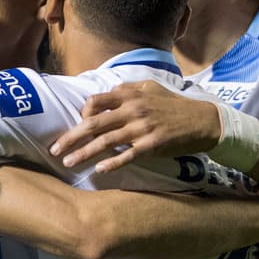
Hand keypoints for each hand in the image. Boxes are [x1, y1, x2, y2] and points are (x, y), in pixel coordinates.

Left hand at [49, 80, 221, 172]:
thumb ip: (126, 89)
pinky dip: (112, 163)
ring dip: (84, 153)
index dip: (81, 114)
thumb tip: (105, 95)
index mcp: (129, 94)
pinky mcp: (152, 145)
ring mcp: (142, 128)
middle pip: (93, 124)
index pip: (95, 102)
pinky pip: (128, 155)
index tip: (75, 126)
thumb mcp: (150, 88)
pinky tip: (99, 170)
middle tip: (54, 150)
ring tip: (68, 162)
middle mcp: (132, 109)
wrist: (203, 120)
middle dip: (70, 137)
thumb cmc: (174, 104)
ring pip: (105, 141)